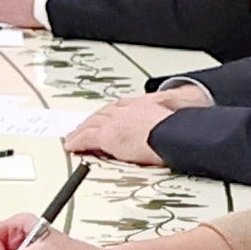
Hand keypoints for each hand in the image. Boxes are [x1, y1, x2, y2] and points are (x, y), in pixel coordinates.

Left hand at [66, 92, 191, 164]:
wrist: (176, 131)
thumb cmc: (179, 129)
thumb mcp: (173, 121)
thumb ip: (165, 123)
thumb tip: (170, 131)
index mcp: (142, 104)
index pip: (119, 108)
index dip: (109, 115)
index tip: (105, 119)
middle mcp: (126, 109)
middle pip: (103, 114)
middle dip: (92, 121)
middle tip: (83, 128)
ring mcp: (115, 121)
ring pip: (91, 124)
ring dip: (81, 130)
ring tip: (74, 137)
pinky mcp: (107, 135)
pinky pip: (86, 138)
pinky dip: (77, 141)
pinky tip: (71, 145)